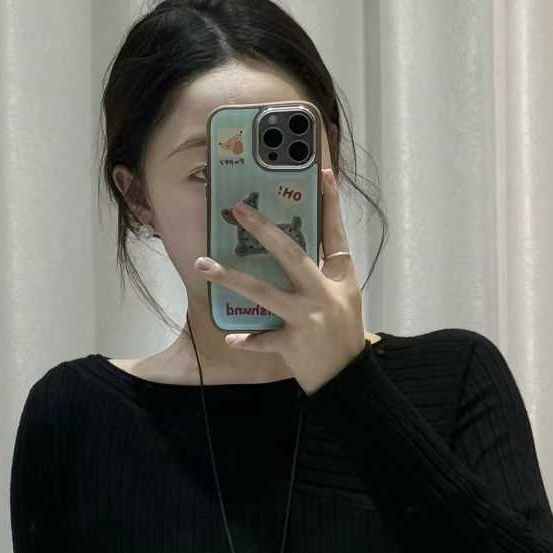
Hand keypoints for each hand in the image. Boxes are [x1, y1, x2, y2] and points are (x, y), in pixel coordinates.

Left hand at [193, 166, 367, 393]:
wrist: (349, 378)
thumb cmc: (345, 333)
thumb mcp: (346, 297)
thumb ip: (326, 273)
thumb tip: (294, 248)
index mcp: (340, 278)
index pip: (335, 233)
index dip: (330, 203)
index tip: (321, 173)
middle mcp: (323, 293)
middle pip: (290, 253)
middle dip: (263, 230)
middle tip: (238, 211)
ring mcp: (307, 318)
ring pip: (262, 292)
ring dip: (230, 278)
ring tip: (203, 265)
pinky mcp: (293, 344)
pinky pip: (263, 340)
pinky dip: (247, 340)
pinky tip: (232, 338)